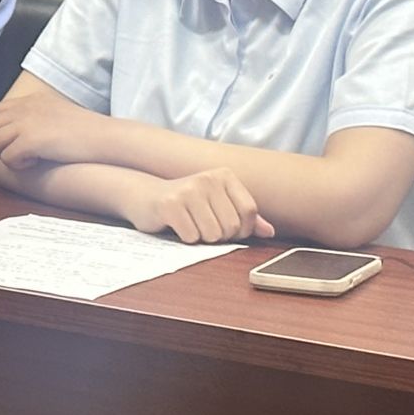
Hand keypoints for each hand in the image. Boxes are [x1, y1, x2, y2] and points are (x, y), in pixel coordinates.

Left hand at [0, 89, 104, 169]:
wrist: (106, 138)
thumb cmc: (89, 131)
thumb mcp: (59, 113)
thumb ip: (39, 117)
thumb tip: (24, 134)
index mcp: (32, 100)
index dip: (4, 130)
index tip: (20, 141)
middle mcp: (24, 108)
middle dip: (1, 144)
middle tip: (22, 153)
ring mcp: (25, 123)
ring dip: (6, 154)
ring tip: (29, 158)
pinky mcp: (29, 141)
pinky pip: (6, 157)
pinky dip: (18, 164)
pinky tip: (37, 162)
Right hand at [124, 168, 274, 244]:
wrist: (144, 196)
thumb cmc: (185, 203)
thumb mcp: (216, 204)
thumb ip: (244, 217)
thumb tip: (269, 232)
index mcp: (224, 176)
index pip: (249, 212)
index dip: (242, 229)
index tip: (227, 229)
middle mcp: (207, 179)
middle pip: (232, 226)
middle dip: (219, 235)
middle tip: (203, 226)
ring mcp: (188, 190)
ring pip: (213, 234)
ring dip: (202, 238)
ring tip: (190, 224)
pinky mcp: (170, 205)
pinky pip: (192, 237)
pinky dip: (185, 238)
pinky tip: (176, 226)